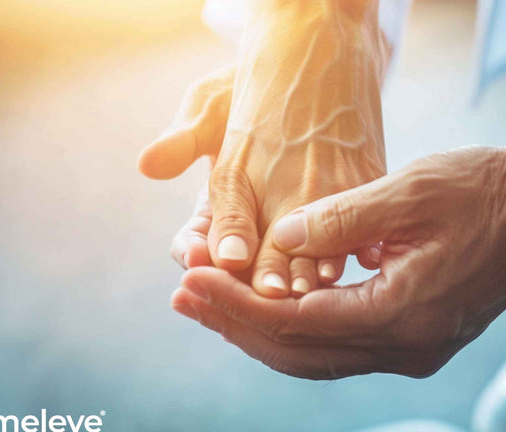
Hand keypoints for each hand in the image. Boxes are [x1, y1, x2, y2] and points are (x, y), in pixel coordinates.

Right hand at [139, 1, 389, 296]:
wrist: (306, 71)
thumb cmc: (245, 91)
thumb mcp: (211, 109)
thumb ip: (185, 140)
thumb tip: (148, 164)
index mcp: (215, 213)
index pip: (196, 244)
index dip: (198, 252)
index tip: (203, 257)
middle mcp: (253, 231)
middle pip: (247, 270)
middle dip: (256, 279)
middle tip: (269, 287)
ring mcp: (295, 230)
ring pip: (293, 267)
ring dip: (304, 274)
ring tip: (317, 277)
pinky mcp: (335, 221)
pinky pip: (338, 246)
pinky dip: (347, 252)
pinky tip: (357, 254)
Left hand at [170, 78, 505, 379]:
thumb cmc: (489, 191)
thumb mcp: (410, 192)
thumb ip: (340, 219)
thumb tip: (280, 239)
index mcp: (404, 317)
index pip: (298, 325)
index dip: (238, 305)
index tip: (191, 280)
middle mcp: (407, 348)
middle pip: (300, 353)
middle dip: (237, 325)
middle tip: (184, 298)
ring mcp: (415, 348)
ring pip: (318, 356)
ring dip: (262, 331)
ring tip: (211, 303)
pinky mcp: (417, 336)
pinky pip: (342, 345)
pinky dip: (298, 329)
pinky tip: (268, 305)